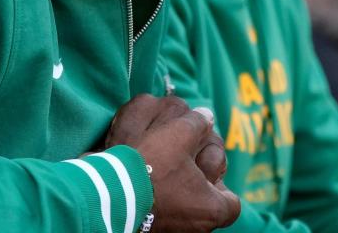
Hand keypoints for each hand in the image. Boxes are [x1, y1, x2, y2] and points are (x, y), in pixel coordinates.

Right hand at [104, 94, 239, 231]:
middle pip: (208, 205)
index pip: (232, 204)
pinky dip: (162, 197)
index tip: (209, 167)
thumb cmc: (150, 166)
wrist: (106, 193)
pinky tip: (148, 177)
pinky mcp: (151, 229)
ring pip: (185, 208)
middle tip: (187, 164)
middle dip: (200, 183)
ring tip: (166, 167)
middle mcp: (194, 228)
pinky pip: (165, 212)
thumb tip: (206, 115)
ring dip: (180, 189)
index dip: (223, 183)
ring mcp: (172, 231)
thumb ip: (196, 124)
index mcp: (210, 210)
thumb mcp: (177, 135)